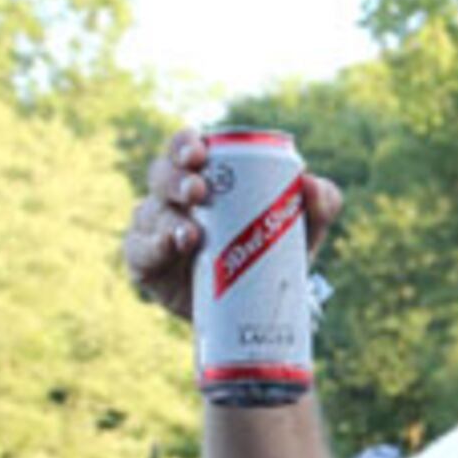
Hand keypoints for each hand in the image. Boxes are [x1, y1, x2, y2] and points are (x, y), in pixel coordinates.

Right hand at [119, 131, 343, 321]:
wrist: (256, 314)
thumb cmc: (273, 258)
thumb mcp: (302, 233)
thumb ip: (319, 207)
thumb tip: (312, 183)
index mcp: (205, 179)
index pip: (186, 150)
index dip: (185, 144)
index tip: (199, 151)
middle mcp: (173, 200)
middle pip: (161, 176)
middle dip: (176, 179)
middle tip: (198, 191)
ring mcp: (154, 231)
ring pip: (149, 212)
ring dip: (168, 219)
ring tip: (191, 233)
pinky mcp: (147, 264)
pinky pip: (139, 251)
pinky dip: (154, 246)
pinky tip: (171, 247)